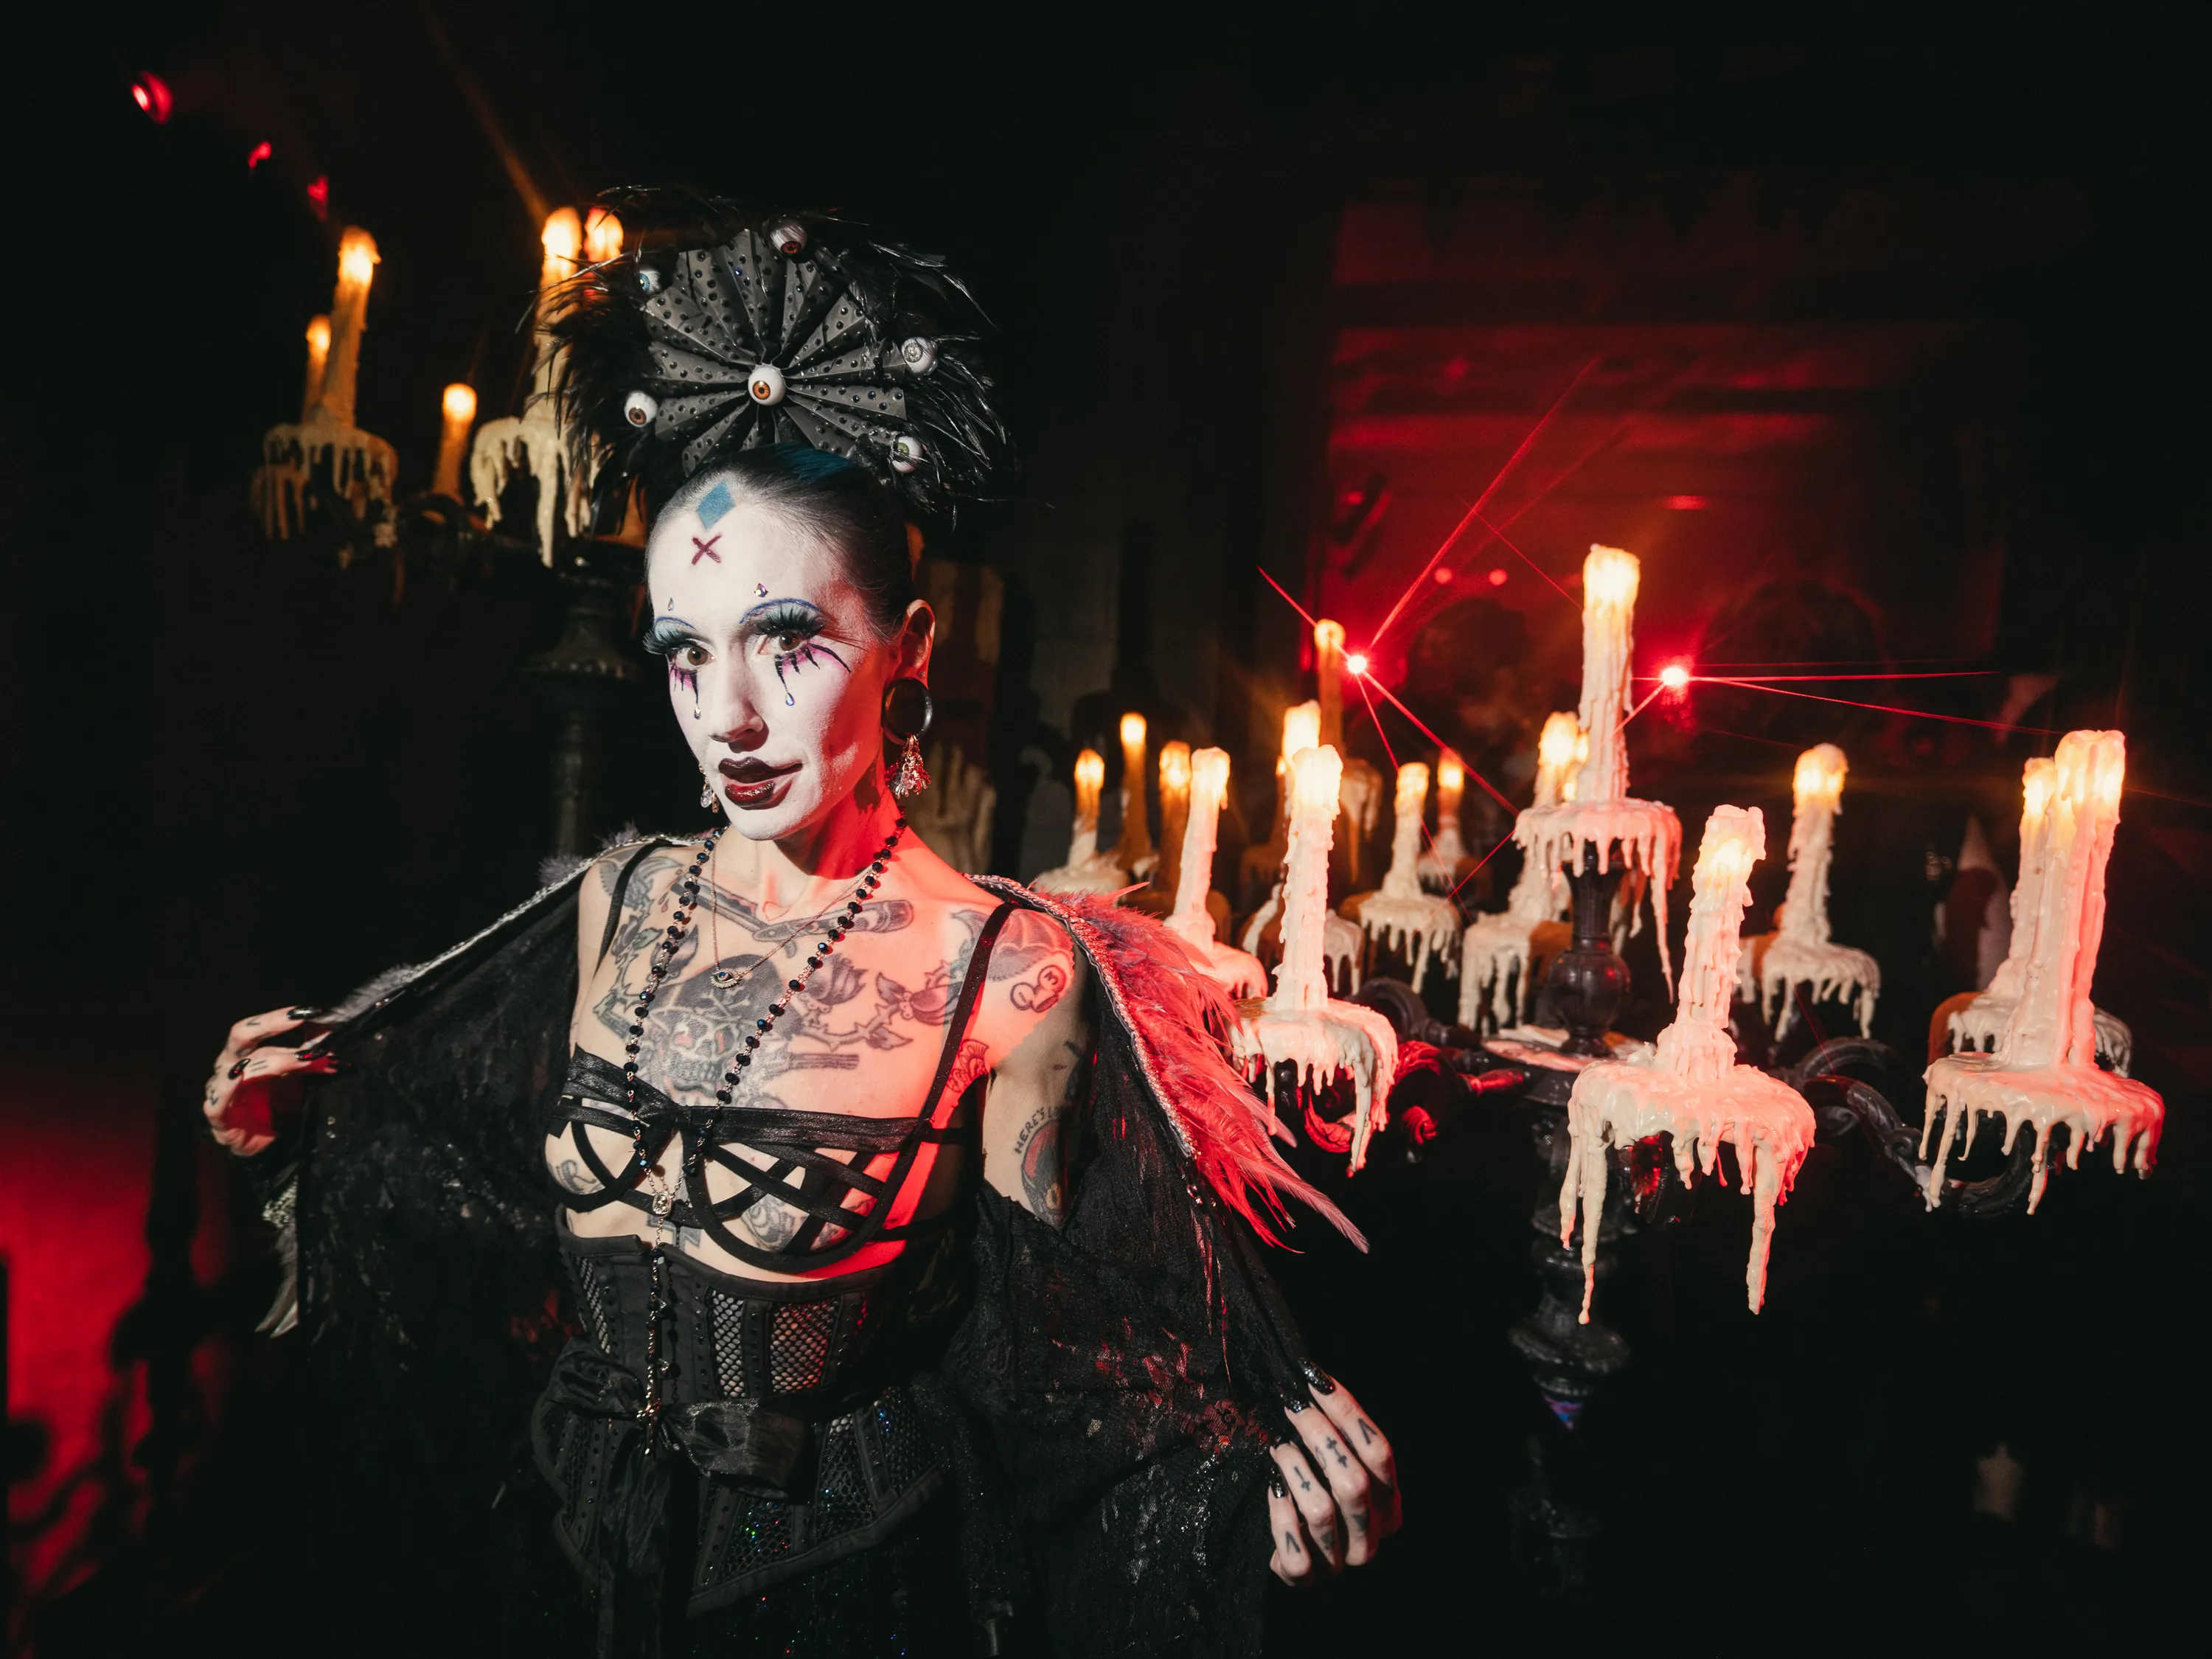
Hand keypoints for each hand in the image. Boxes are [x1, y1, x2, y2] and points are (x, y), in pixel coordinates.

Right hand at [204, 1006, 335, 1155]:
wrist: (268, 1144)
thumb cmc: (278, 1105)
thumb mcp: (297, 1076)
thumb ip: (308, 1055)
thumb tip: (332, 1031)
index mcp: (246, 1053)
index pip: (258, 1026)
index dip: (282, 1017)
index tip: (313, 1010)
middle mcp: (229, 1065)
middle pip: (242, 1035)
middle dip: (273, 1024)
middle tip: (302, 1018)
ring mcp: (220, 1089)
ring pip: (241, 1066)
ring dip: (277, 1060)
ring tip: (304, 1058)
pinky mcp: (218, 1116)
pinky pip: (217, 1100)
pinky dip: (228, 1086)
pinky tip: (239, 1076)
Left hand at [1267, 1372, 1400, 1583]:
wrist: (1291, 1548)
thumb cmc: (1315, 1489)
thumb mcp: (1334, 1461)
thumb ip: (1337, 1432)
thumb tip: (1313, 1376)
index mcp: (1390, 1505)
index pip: (1381, 1452)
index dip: (1348, 1412)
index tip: (1314, 1379)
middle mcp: (1372, 1538)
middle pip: (1354, 1480)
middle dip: (1318, 1434)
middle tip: (1290, 1403)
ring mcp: (1341, 1562)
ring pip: (1323, 1510)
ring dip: (1295, 1469)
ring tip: (1278, 1446)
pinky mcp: (1306, 1579)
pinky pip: (1295, 1549)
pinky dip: (1280, 1514)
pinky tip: (1273, 1487)